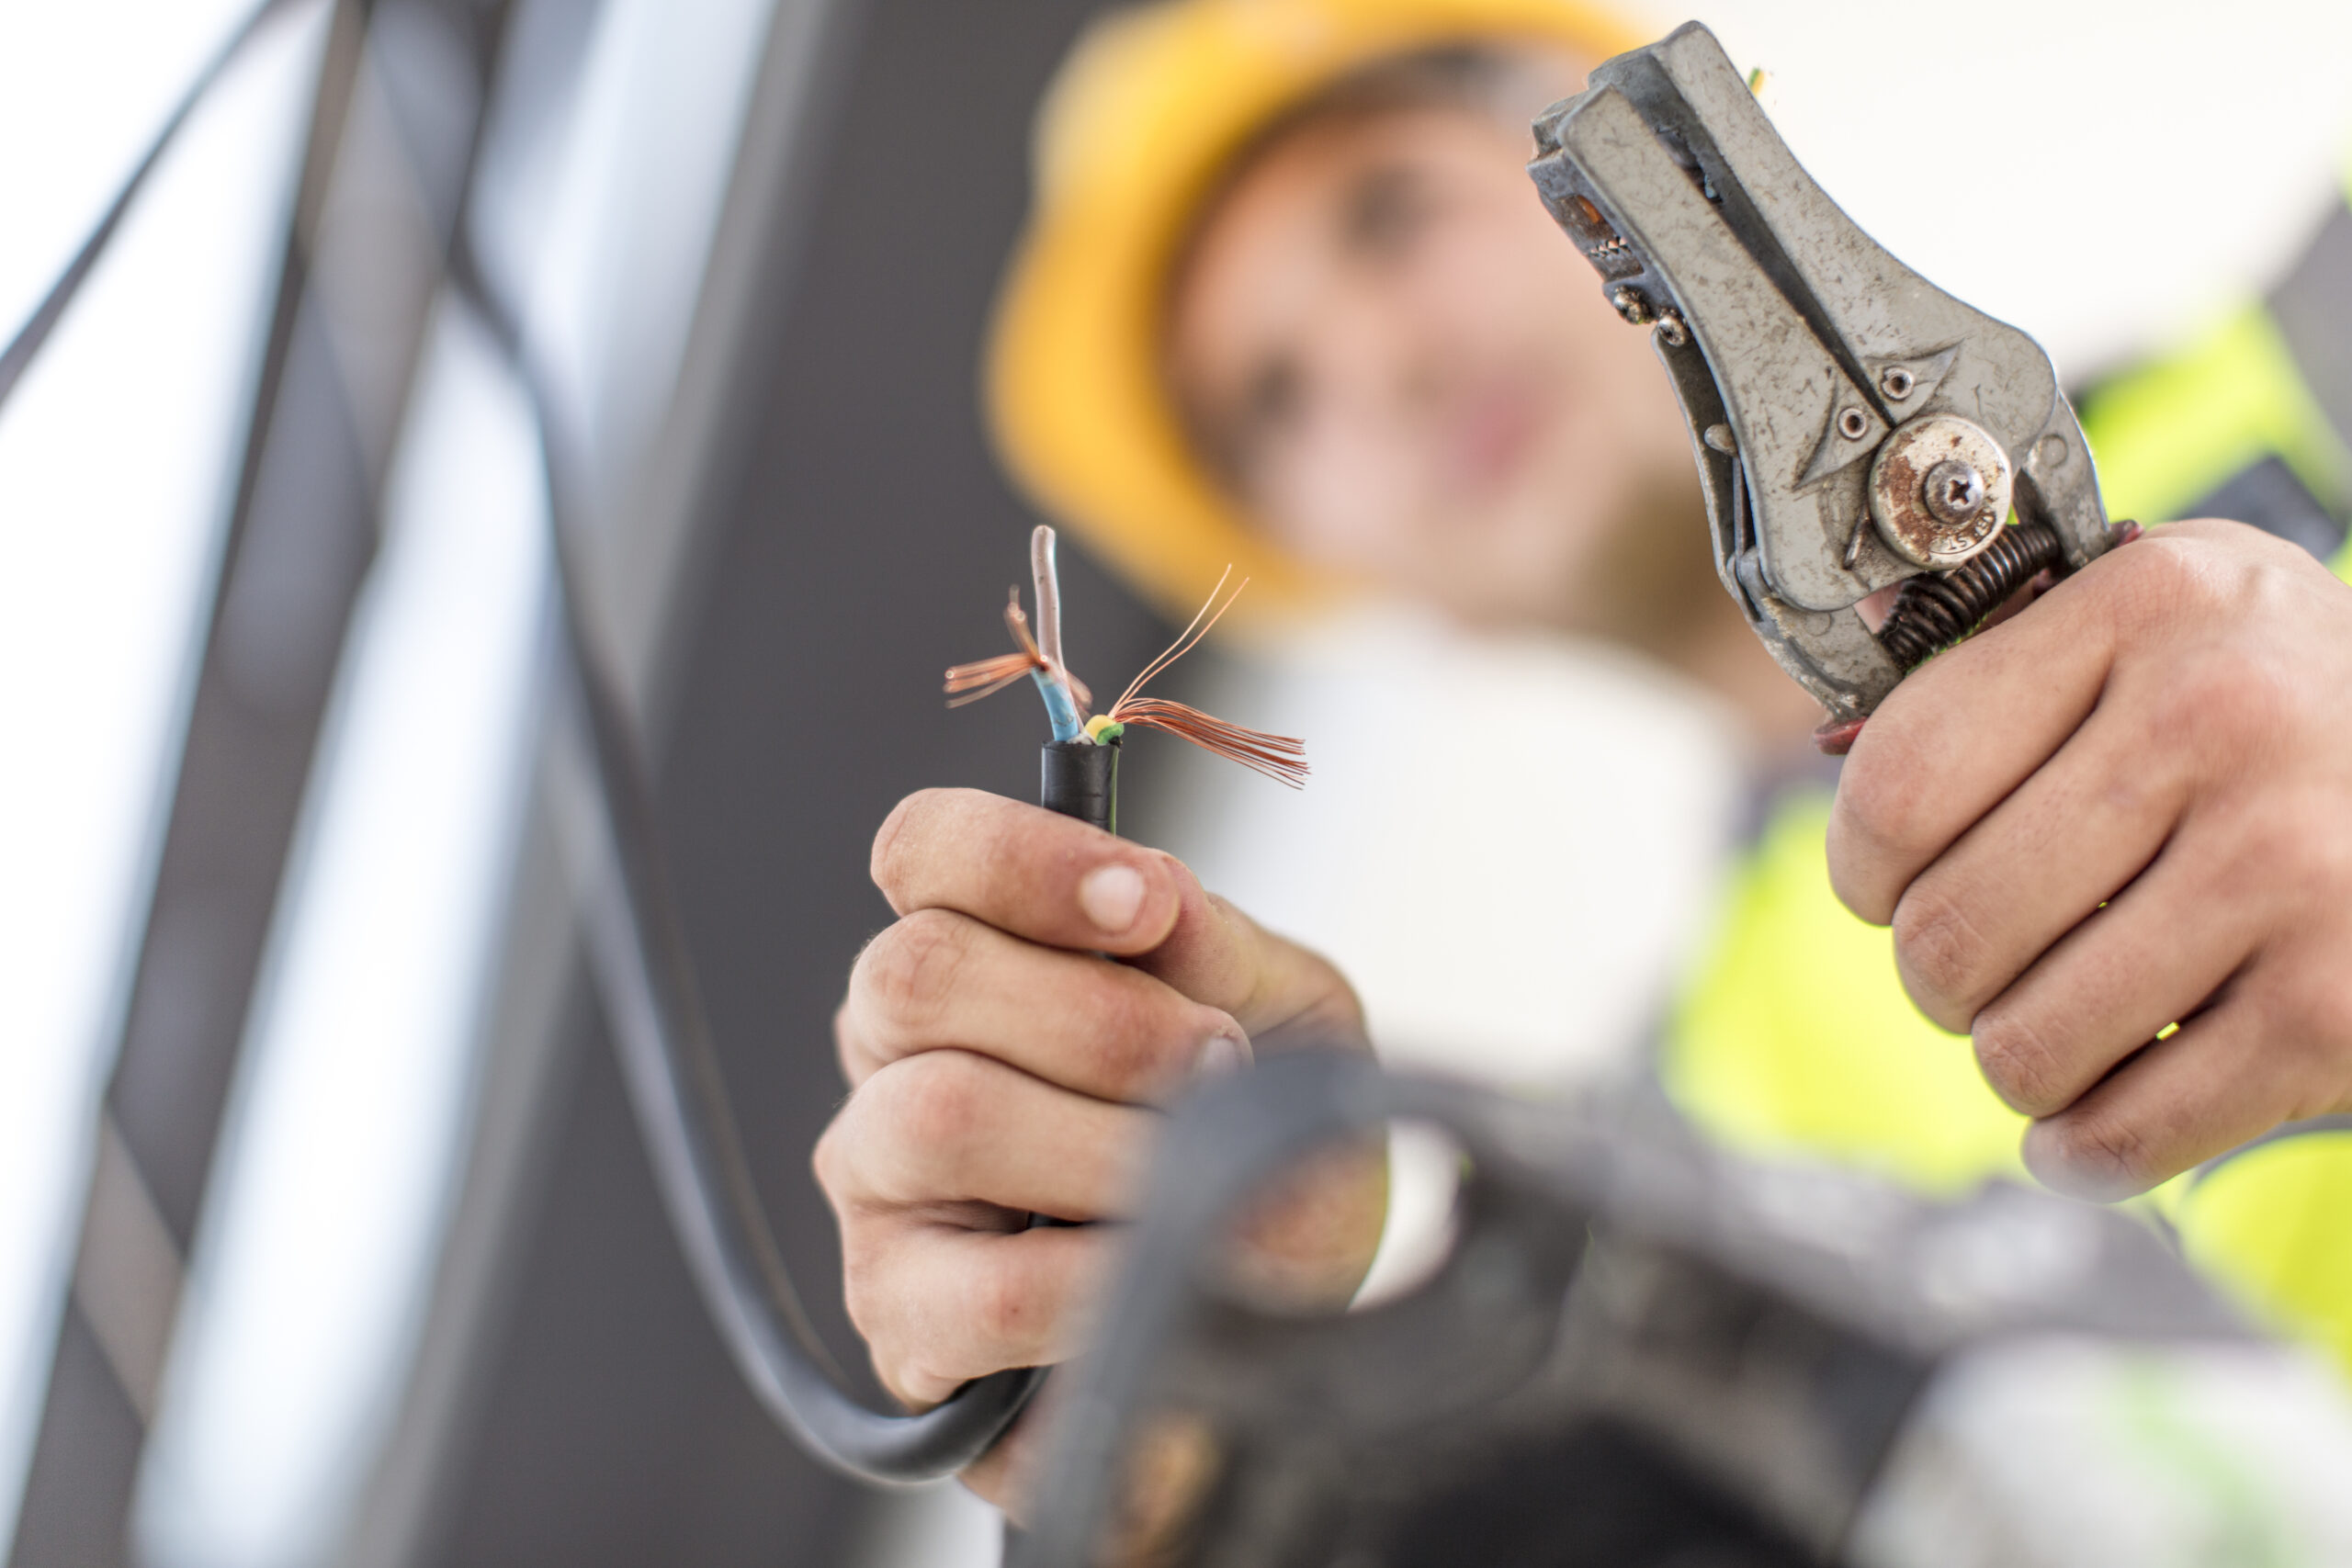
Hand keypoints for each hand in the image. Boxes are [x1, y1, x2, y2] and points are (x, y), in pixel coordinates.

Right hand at [814, 788, 1371, 1511]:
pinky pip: (993, 1289)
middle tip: (1216, 1064)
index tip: (1145, 905)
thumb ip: (1210, 945)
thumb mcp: (1280, 1011)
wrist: (1281, 1306)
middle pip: (917, 973)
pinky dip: (1107, 1273)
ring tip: (1193, 1177)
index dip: (1021, 860)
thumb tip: (1150, 888)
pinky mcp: (904, 1321)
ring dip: (1107, 1145)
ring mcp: (878, 1186)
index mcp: (971, 950)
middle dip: (1098, 1018)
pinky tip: (1161, 1268)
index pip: (922, 851)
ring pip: (940, 1119)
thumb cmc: (1253, 1133)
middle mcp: (893, 1054)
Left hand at [1828, 519, 2351, 1200]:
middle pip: (1948, 929)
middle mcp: (2221, 717)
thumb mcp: (2161, 624)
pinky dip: (2084, 1150)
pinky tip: (2087, 1122)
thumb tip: (1833, 756)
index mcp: (2148, 603)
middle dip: (1938, 976)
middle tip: (1984, 965)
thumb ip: (2003, 667)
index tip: (1885, 887)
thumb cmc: (2280, 699)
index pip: (1899, 784)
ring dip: (2014, 1061)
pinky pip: (2128, 1129)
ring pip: (2021, 1044)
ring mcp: (2291, 864)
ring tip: (2056, 1023)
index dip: (1860, 868)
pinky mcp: (2340, 1004)